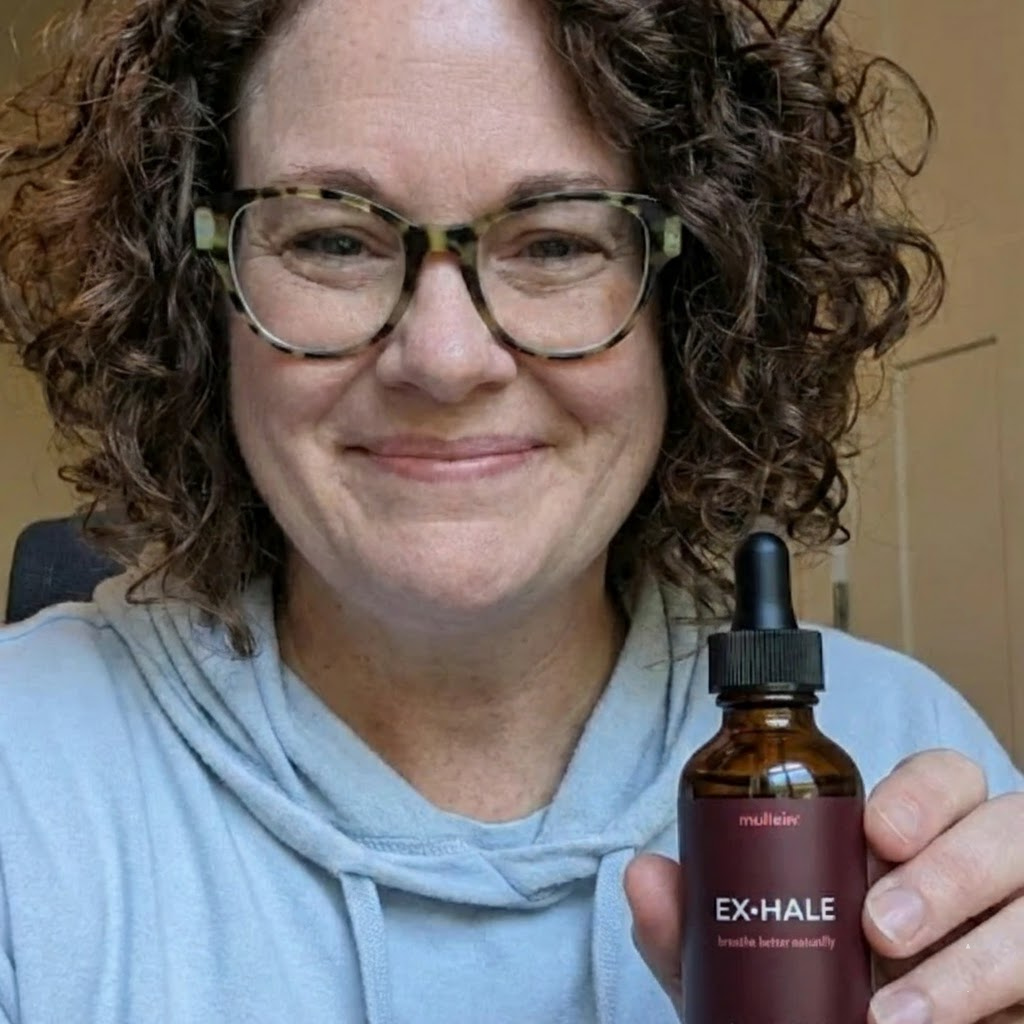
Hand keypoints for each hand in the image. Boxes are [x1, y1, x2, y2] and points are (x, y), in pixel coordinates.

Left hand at [624, 749, 1023, 1022]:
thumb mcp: (747, 960)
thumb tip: (643, 873)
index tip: (873, 831)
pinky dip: (1002, 1011)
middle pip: (1006, 824)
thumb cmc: (803, 996)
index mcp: (910, 837)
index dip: (921, 792)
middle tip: (878, 928)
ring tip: (899, 1014)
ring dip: (978, 959)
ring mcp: (1019, 927)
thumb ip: (694, 923)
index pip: (943, 777)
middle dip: (948, 870)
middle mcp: (978, 869)